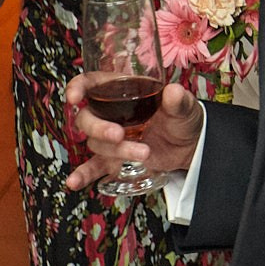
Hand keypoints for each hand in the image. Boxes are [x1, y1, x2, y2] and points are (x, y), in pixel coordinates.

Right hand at [60, 77, 202, 190]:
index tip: (74, 97)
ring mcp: (111, 138)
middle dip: (99, 128)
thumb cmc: (184, 118)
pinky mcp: (114, 158)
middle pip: (87, 118)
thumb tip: (173, 92)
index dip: (78, 87)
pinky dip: (83, 174)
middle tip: (119, 135)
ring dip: (116, 151)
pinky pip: (94, 166)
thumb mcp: (184, 106)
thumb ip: (178, 100)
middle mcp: (111, 113)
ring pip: (96, 143)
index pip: (93, 83)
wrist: (190, 146)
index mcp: (124, 91)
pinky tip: (74, 182)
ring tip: (145, 153)